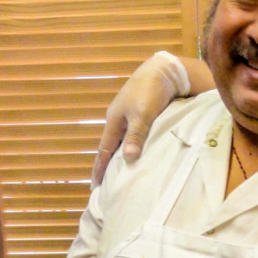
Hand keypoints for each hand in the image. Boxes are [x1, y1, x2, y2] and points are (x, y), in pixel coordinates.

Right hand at [92, 51, 190, 185]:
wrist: (162, 71)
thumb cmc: (150, 92)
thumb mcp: (142, 115)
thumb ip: (136, 136)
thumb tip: (128, 158)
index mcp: (114, 122)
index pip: (104, 151)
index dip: (99, 168)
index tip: (95, 186)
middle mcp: (119, 120)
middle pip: (111, 147)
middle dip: (108, 165)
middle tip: (107, 184)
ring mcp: (129, 116)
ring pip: (123, 141)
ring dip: (121, 156)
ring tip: (122, 173)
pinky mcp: (142, 114)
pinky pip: (134, 136)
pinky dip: (133, 147)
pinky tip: (137, 153)